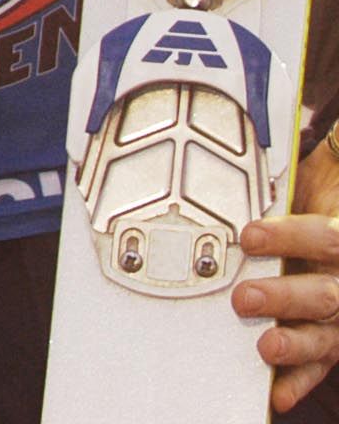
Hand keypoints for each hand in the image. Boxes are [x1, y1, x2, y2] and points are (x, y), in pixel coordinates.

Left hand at [240, 206, 338, 409]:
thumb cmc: (316, 198)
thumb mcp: (304, 187)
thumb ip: (282, 189)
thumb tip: (234, 168)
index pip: (326, 239)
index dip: (289, 238)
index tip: (249, 236)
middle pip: (326, 295)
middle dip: (285, 299)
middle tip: (244, 298)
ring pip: (325, 334)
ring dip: (293, 343)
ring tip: (265, 347)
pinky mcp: (331, 341)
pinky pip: (319, 364)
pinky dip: (298, 380)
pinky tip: (277, 393)